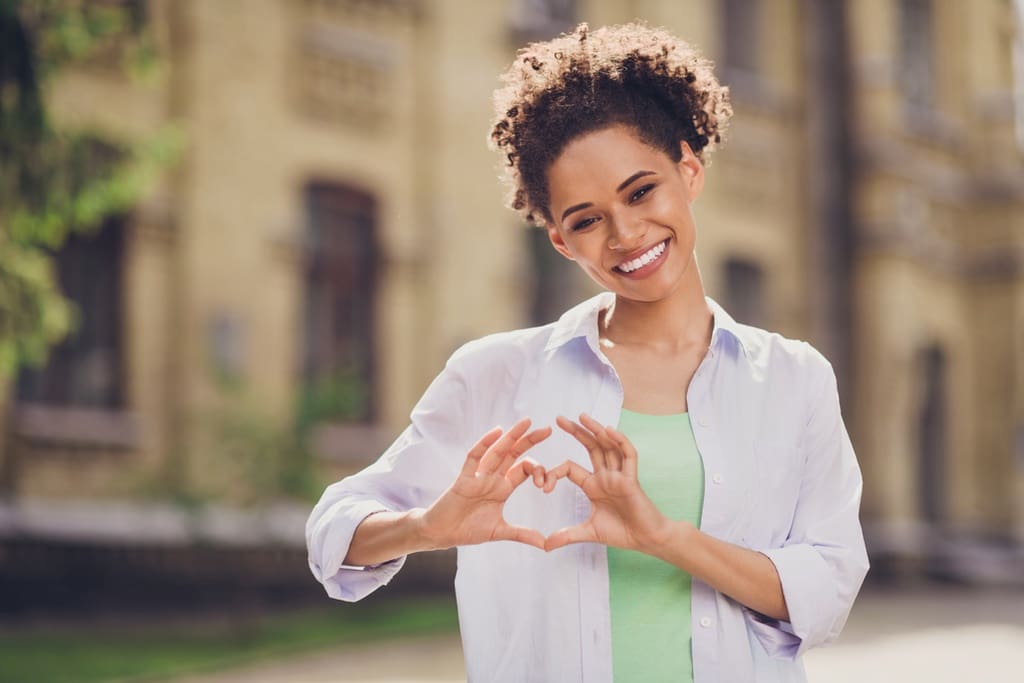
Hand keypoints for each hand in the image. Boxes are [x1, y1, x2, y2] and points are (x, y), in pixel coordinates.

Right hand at [420, 418, 551, 550]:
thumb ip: (522, 534)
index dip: (538, 470)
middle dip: (530, 441)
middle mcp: (492, 478)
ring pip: (497, 452)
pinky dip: (484, 444)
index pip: (523, 470)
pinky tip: (496, 431)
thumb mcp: (499, 532)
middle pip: (514, 454)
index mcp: (502, 488)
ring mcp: (478, 476)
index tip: (547, 482)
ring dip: (512, 436)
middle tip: (548, 429)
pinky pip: (474, 457)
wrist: (441, 534)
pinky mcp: (463, 479)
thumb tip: (545, 544)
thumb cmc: (467, 529)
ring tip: (527, 422)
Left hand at [542, 413, 672, 552]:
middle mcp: (605, 475)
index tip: (542, 485)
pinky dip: (620, 442)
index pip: (570, 468)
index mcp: (593, 485)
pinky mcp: (632, 479)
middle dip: (576, 432)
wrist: (646, 540)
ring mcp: (619, 475)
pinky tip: (608, 431)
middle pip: (590, 447)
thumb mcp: (589, 532)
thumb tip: (544, 546)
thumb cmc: (622, 532)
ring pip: (607, 446)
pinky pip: (628, 455)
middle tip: (559, 418)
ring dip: (596, 430)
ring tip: (582, 416)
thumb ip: (567, 535)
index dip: (555, 473)